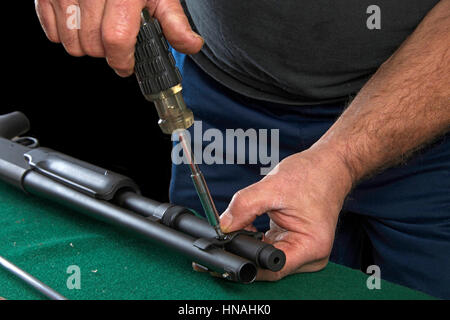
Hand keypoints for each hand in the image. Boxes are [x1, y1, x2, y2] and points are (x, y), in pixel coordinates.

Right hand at [35, 0, 203, 76]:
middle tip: (115, 42)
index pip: (116, 40)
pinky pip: (52, 32)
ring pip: (72, 44)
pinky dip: (65, 34)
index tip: (127, 65)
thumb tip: (191, 45)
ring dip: (86, 46)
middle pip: (93, 47)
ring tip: (98, 30)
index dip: (122, 60)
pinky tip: (80, 22)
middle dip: (107, 53)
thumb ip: (174, 21)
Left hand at [219, 147, 353, 280]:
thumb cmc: (313, 175)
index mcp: (311, 246)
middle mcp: (309, 255)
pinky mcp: (292, 242)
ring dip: (249, 244)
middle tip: (227, 235)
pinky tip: (248, 224)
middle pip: (267, 266)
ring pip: (264, 256)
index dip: (247, 260)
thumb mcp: (274, 187)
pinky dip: (255, 238)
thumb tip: (224, 226)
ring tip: (241, 223)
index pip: (272, 267)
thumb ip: (245, 206)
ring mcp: (300, 250)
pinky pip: (267, 246)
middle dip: (245, 251)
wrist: (328, 166)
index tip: (228, 248)